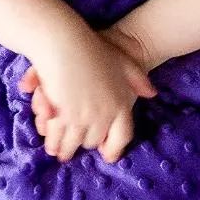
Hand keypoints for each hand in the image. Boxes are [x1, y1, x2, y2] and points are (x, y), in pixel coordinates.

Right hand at [19, 26, 156, 162]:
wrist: (66, 43)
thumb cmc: (95, 49)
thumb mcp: (126, 63)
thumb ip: (139, 80)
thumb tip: (152, 94)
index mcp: (122, 105)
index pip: (122, 135)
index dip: (114, 147)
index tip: (107, 155)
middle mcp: (104, 116)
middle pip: (94, 141)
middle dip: (84, 145)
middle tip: (76, 148)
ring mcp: (83, 118)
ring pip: (72, 142)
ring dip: (64, 148)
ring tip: (57, 151)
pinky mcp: (62, 116)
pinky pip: (57, 136)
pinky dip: (52, 139)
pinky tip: (47, 140)